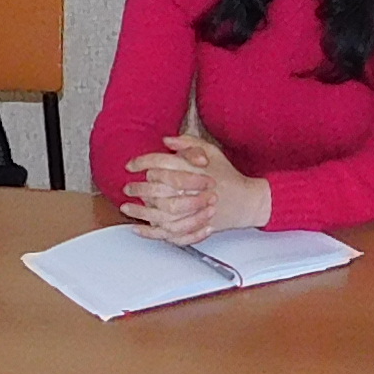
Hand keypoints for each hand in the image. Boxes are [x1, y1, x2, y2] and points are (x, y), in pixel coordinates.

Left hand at [122, 122, 270, 242]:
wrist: (247, 201)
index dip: (142, 163)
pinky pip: (169, 233)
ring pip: (160, 213)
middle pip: (157, 190)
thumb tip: (165, 140)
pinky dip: (152, 232)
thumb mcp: (211, 151)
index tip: (131, 165)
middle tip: (127, 188)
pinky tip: (139, 228)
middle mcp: (192, 191)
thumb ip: (188, 143)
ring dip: (140, 211)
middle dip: (138, 189)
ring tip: (126, 208)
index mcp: (195, 170)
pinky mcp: (194, 228)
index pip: (161, 164)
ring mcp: (194, 212)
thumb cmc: (228, 176)